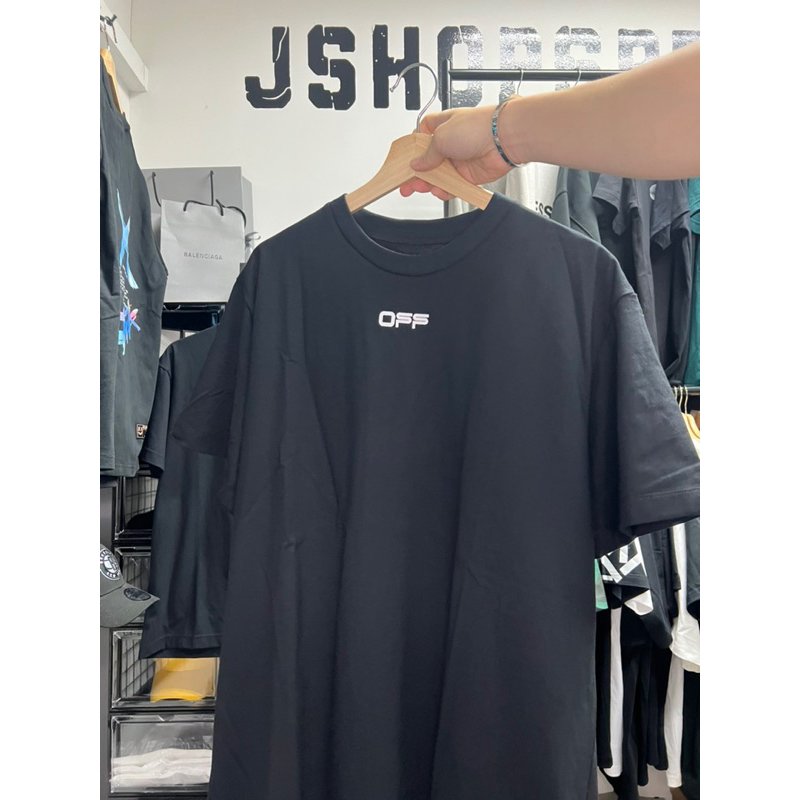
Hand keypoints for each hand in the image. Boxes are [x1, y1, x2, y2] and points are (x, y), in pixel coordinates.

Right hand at [400, 103, 516, 200]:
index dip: (411, 150)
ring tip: (422, 187)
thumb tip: (417, 163)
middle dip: (416, 173)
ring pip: (438, 176)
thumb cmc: (477, 127)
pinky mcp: (468, 175)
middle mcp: (450, 143)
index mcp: (441, 126)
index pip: (420, 138)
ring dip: (429, 184)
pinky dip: (445, 190)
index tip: (403, 162)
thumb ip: (426, 154)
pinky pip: (452, 186)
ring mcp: (458, 160)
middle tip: (407, 183)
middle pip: (427, 161)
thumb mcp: (441, 137)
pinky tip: (440, 190)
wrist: (502, 140)